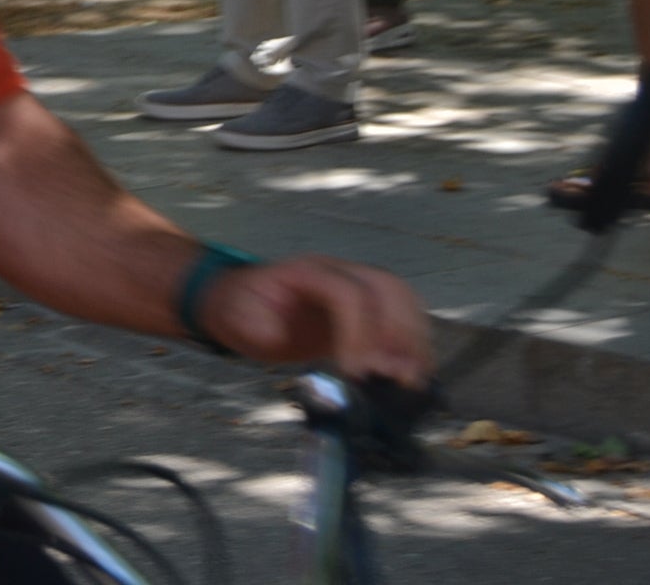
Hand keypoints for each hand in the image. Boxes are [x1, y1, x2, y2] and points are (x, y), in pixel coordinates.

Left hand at [201, 254, 433, 386]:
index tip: (358, 372)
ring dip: (414, 336)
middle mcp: (337, 272)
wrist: (238, 299)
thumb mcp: (234, 315)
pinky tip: (415, 371)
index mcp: (306, 271)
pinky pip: (400, 313)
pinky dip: (414, 340)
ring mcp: (355, 286)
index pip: (348, 293)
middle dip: (399, 332)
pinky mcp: (364, 308)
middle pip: (387, 287)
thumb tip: (275, 334)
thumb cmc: (237, 308)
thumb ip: (252, 322)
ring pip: (401, 297)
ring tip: (413, 378)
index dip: (359, 331)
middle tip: (398, 376)